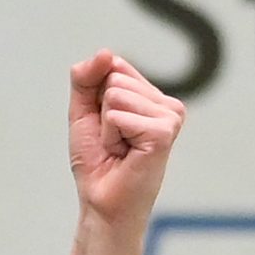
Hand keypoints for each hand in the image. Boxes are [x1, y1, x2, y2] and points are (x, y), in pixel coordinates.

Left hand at [68, 51, 184, 229]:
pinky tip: (124, 155)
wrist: (102, 202)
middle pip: (115, 80)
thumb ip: (87, 79)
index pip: (115, 68)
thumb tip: (106, 53)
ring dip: (105, 129)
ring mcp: (170, 116)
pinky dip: (110, 137)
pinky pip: (118, 115)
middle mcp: (166, 103)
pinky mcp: (164, 131)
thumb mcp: (84, 113)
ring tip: (118, 150)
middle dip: (100, 115)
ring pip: (116, 96)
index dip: (95, 100)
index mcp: (152, 96)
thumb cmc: (96, 163)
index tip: (104, 127)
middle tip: (112, 143)